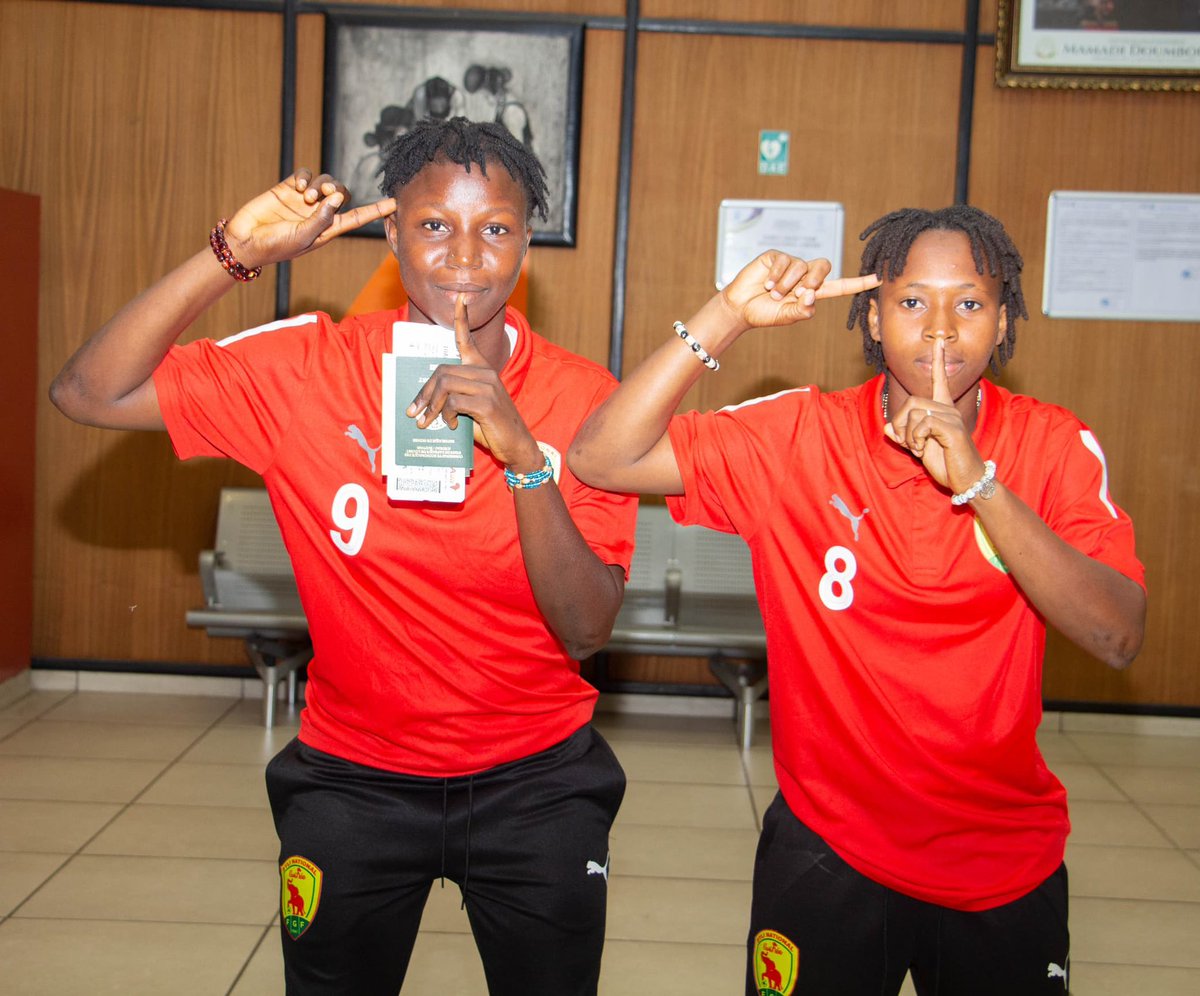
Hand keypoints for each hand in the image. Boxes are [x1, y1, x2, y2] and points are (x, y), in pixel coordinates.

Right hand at [222, 169, 395, 268]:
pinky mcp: (288, 188)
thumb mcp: (303, 238)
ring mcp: (304, 200)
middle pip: (341, 193)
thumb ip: (321, 220)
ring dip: (319, 184)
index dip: (375, 211)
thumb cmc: (276, 246)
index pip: (357, 217)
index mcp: (328, 229)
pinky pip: (304, 174)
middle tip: (324, 194)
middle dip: (337, 190)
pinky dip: (304, 176)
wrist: (246, 240)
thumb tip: (336, 199)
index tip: (394, 203)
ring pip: (324, 181)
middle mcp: (319, 213)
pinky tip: (297, 186)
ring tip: (306, 196)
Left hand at [405, 294, 541, 470]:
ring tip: (427, 422)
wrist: (516, 445)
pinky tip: (451, 426)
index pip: (468, 338)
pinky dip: (446, 415)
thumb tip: (425, 403)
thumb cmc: (492, 426)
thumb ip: (453, 398)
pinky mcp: (487, 403)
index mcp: (482, 369)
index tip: (460, 298)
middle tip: (414, 412)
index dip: (462, 318)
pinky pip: (454, 402)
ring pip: (445, 384)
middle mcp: (485, 372)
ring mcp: (488, 386)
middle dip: (424, 393)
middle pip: (442, 370)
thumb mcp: (471, 408)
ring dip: (431, 406)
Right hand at [720, 251, 880, 330]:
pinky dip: (776, 275)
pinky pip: (784, 261)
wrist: (740, 307)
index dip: (858, 282)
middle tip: (798, 293)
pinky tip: (766, 284)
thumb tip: (811, 295)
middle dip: (814, 279)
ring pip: (801, 266)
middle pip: (823, 266)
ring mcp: (790, 265)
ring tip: (773, 293)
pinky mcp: (776, 257)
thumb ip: (802, 311)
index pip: (839, 286)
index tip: (877, 277)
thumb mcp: (786, 317)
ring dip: (787, 284)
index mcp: (812, 292)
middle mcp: (804, 276)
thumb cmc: (764, 313)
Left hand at [883, 338, 986, 493]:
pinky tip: (924, 450)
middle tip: (908, 443)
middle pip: (912, 402)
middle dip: (900, 424)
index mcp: (943, 410)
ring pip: (915, 414)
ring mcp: (952, 418)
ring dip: (908, 436)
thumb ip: (903, 437)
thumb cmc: (946, 464)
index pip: (940, 381)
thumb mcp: (919, 449)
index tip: (939, 342)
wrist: (965, 481)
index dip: (939, 361)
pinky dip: (916, 439)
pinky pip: (923, 424)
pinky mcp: (952, 429)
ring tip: (919, 449)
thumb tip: (886, 428)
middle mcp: (949, 409)